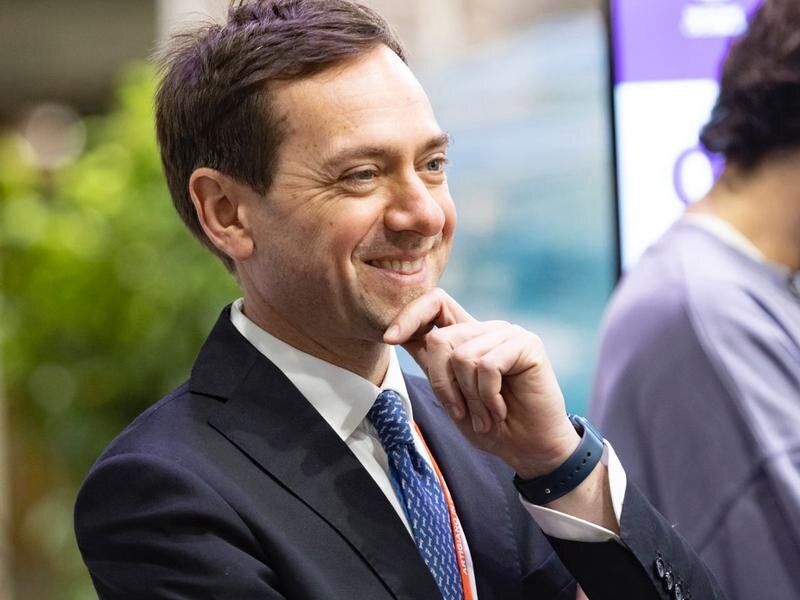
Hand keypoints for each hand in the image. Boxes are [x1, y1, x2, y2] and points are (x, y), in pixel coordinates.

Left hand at [384, 288, 579, 477]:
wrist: (529, 449)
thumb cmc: (490, 425)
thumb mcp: (450, 394)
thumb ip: (431, 364)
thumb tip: (393, 334)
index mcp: (467, 336)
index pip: (434, 303)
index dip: (409, 315)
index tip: (389, 338)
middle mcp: (486, 329)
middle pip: (440, 339)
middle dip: (443, 385)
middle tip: (462, 412)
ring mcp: (508, 333)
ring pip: (462, 356)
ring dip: (470, 398)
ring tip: (485, 415)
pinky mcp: (527, 344)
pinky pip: (487, 366)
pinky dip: (488, 396)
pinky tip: (500, 409)